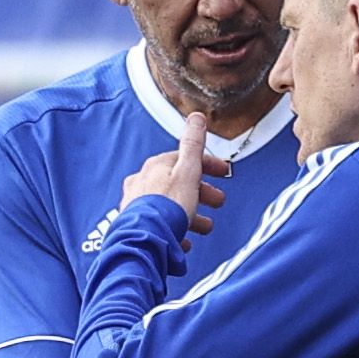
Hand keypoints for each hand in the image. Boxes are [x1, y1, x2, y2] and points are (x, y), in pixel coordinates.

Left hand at [120, 113, 228, 244]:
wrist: (147, 238)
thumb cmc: (167, 207)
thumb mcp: (188, 171)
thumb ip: (193, 144)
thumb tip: (196, 118)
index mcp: (157, 166)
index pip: (185, 158)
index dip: (208, 165)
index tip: (222, 172)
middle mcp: (143, 181)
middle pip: (178, 183)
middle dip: (202, 192)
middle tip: (218, 201)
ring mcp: (137, 203)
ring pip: (169, 205)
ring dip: (190, 214)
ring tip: (204, 226)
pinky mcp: (136, 224)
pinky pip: (159, 224)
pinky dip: (174, 229)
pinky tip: (183, 239)